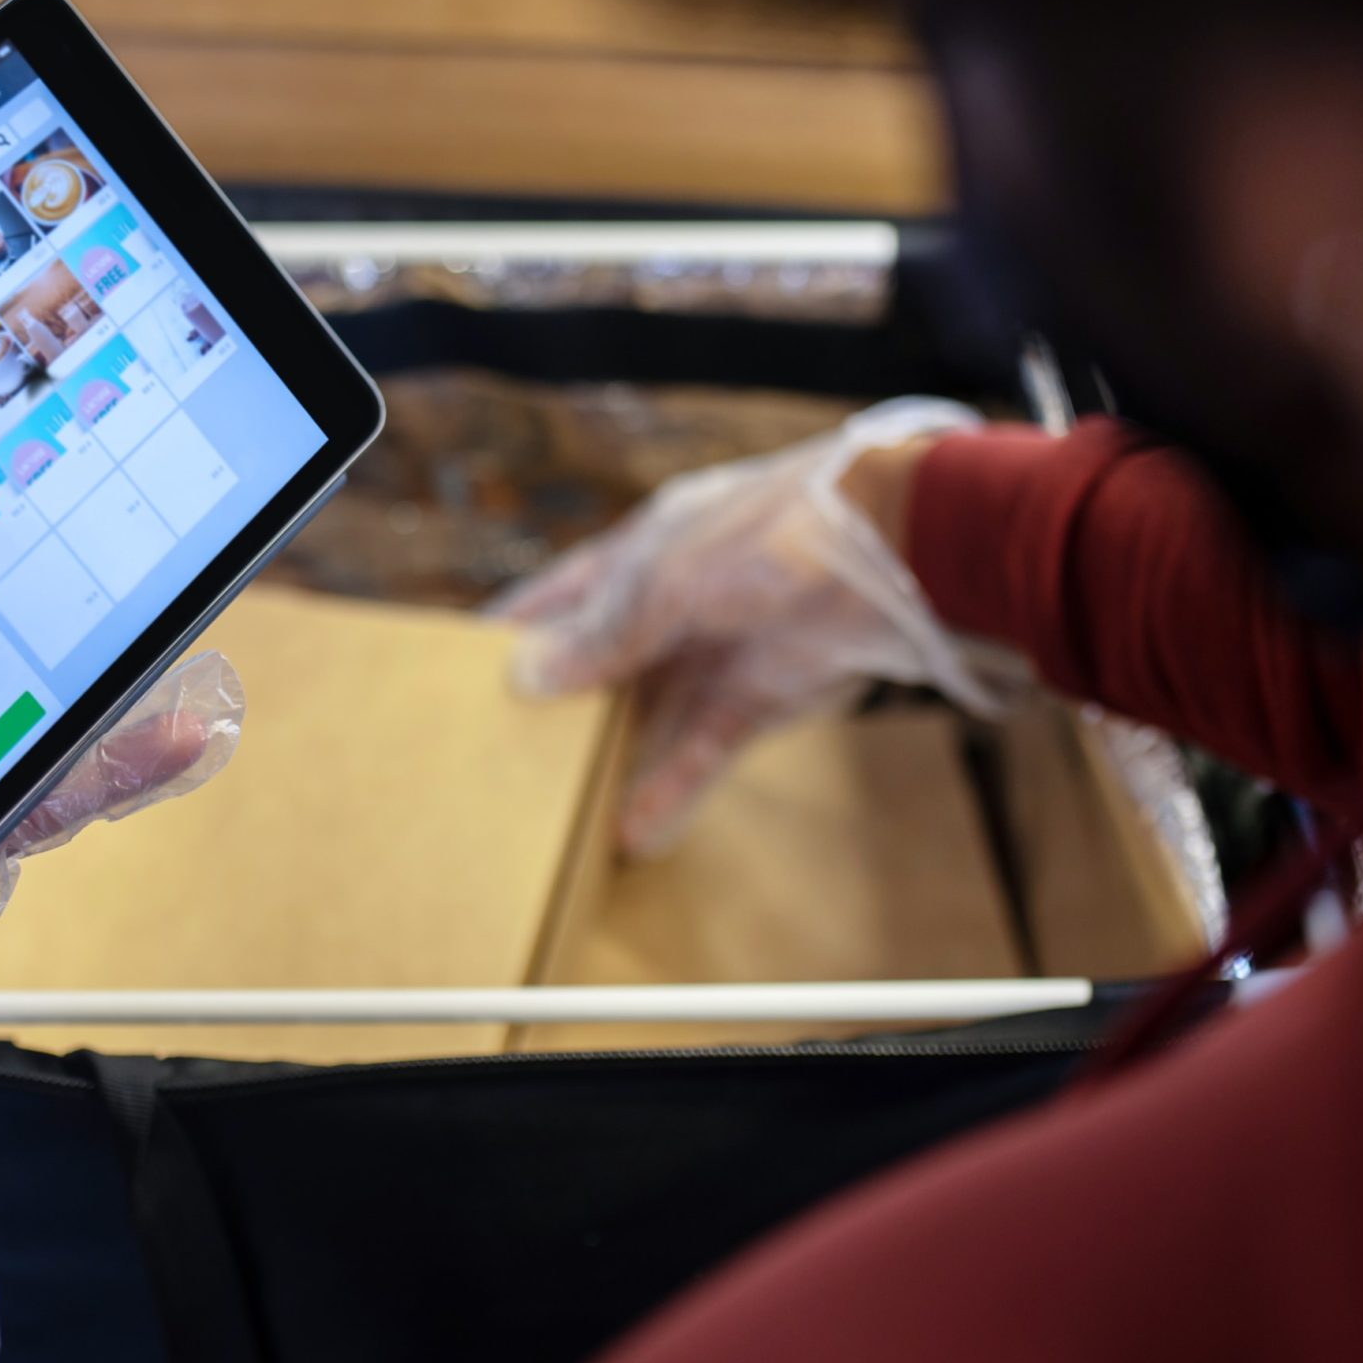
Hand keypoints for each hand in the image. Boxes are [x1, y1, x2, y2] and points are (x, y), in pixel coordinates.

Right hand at [499, 399, 1011, 856]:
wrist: (892, 547)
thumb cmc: (772, 533)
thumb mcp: (666, 579)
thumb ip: (601, 632)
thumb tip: (527, 676)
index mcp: (645, 549)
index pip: (565, 592)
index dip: (521, 627)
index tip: (469, 667)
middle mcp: (678, 601)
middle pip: (607, 662)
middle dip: (566, 705)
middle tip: (507, 753)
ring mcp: (721, 650)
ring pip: (653, 716)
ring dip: (616, 761)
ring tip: (565, 812)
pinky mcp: (763, 696)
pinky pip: (704, 749)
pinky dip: (671, 787)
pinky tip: (635, 829)